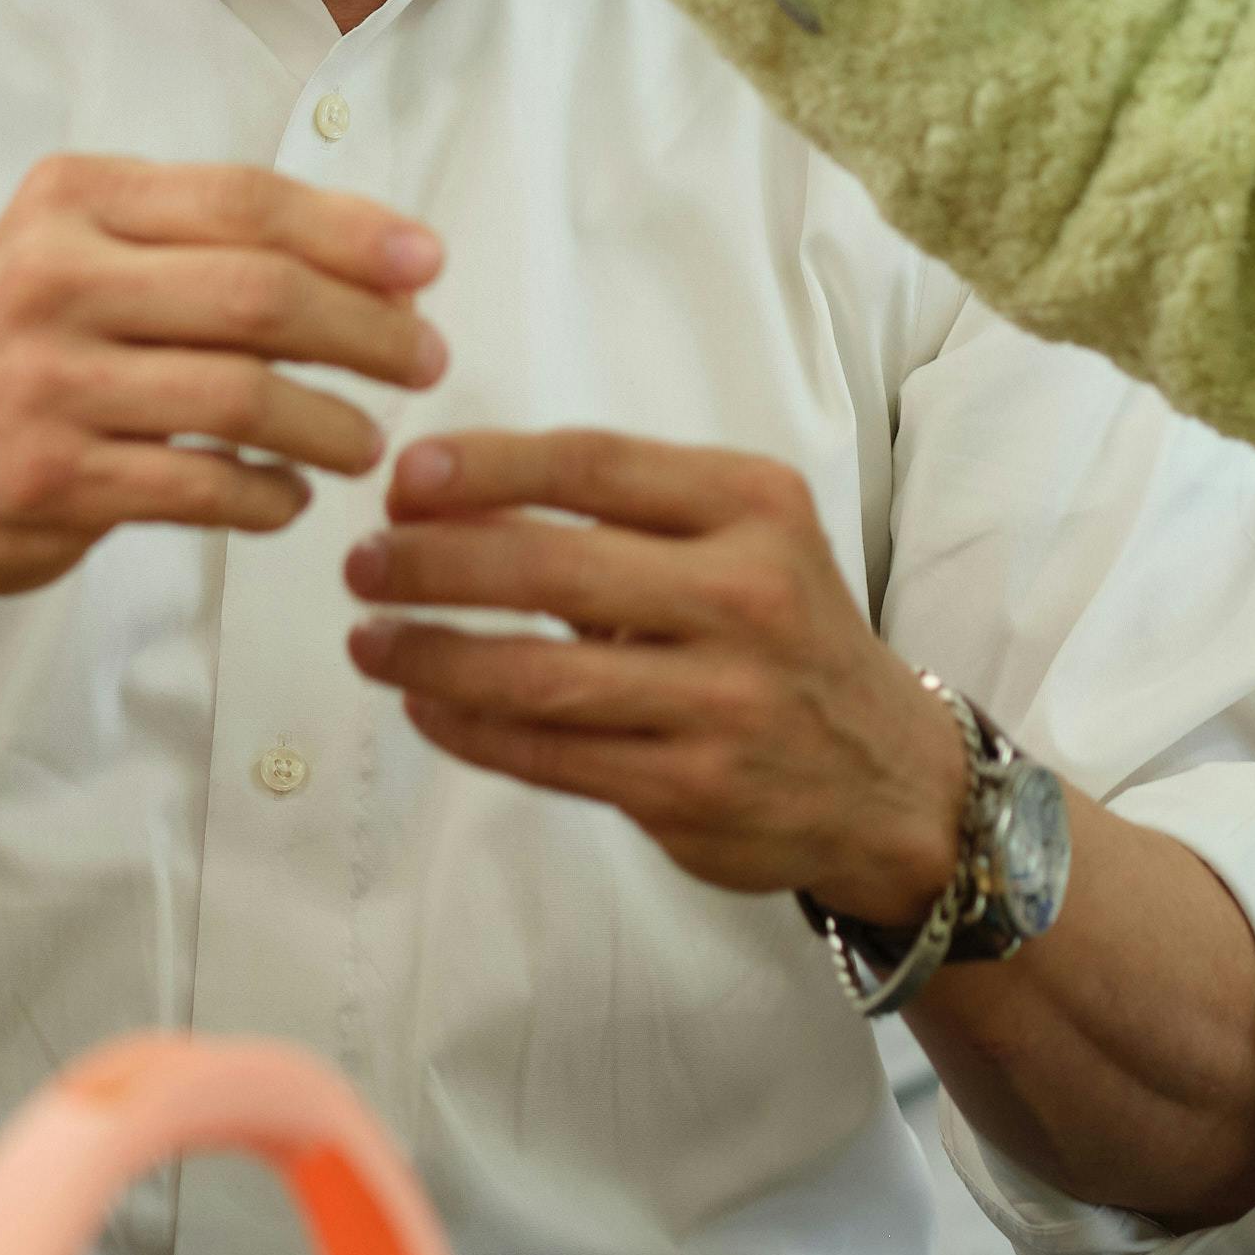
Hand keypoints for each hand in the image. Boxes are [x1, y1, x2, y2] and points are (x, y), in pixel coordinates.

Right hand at [0, 157, 446, 616]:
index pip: (244, 201)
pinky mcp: (54, 478)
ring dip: (332, 424)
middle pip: (260, 293)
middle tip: (425, 361)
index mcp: (68, 202)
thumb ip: (181, 248)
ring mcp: (50, 381)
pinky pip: (205, 484)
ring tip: (365, 442)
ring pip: (244, 394)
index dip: (354, 233)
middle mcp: (54, 278)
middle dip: (367, 331)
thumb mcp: (60, 263)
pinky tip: (289, 497)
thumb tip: (365, 260)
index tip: (429, 266)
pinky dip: (269, 494)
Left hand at [344, 428, 974, 923]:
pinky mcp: (692, 790)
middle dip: (434, 562)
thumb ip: (617, 517)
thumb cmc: (786, 639)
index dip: (486, 466)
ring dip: (432, 654)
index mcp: (754, 507)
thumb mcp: (740, 544)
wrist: (890, 782)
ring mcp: (722, 701)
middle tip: (364, 563)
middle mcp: (747, 596)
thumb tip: (450, 496)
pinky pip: (550, 755)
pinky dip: (470, 729)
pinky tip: (424, 703)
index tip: (403, 477)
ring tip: (369, 639)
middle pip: (553, 566)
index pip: (595, 464)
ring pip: (538, 675)